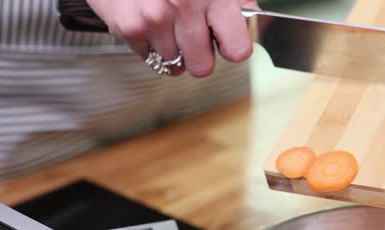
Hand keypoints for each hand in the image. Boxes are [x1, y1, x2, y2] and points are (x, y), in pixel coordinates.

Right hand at [86, 0, 258, 76]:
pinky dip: (148, 44)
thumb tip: (254, 18)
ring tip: (167, 23)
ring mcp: (155, 18)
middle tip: (192, 36)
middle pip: (202, 67)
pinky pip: (148, 57)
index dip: (232, 48)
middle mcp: (185, 7)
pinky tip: (149, 21)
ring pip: (173, 64)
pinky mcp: (130, 25)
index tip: (225, 41)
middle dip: (198, 56)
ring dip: (172, 48)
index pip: (237, 50)